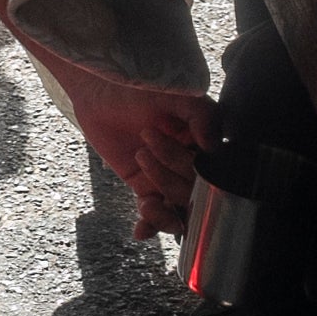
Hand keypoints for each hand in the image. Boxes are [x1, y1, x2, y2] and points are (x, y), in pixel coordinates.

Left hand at [57, 67, 212, 237]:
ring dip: (164, 214)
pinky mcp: (142, 184)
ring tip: (147, 203)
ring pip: (177, 209)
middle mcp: (190, 162)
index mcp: (206, 141)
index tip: (186, 162)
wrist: (100, 87)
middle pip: (194, 193)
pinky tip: (140, 230)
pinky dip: (149, 224)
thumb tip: (215, 148)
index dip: (201, 174)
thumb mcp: (177, 94)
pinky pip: (152, 211)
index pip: (215, 172)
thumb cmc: (142, 85)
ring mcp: (166, 176)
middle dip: (171, 180)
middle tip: (145, 150)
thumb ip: (202, 115)